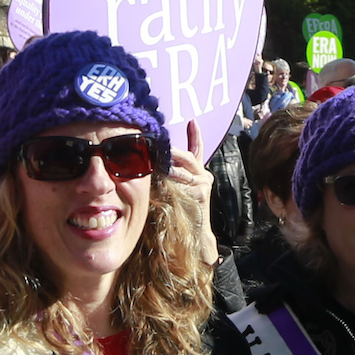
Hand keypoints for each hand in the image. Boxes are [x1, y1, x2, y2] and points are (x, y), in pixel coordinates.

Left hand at [164, 120, 213, 259]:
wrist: (196, 233)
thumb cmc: (182, 212)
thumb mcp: (177, 189)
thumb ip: (170, 175)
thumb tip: (151, 162)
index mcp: (198, 172)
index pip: (197, 149)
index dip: (195, 134)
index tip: (192, 120)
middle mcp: (204, 175)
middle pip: (188, 156)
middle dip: (173, 151)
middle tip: (160, 146)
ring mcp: (203, 185)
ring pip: (183, 169)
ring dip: (168, 166)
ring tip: (157, 162)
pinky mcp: (201, 194)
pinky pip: (182, 183)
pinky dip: (170, 181)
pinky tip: (161, 179)